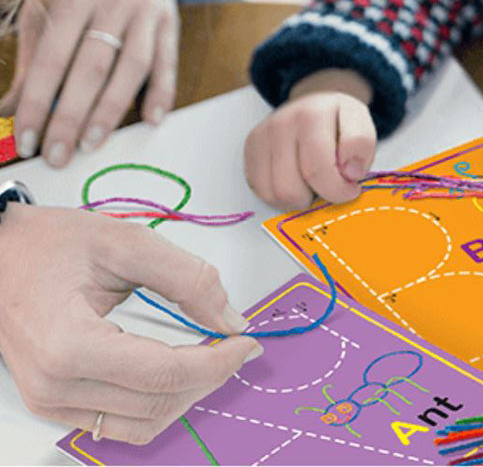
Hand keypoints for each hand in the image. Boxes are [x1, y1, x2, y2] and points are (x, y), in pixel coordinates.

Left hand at [0, 0, 178, 166]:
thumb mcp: (44, 7)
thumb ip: (30, 59)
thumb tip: (9, 110)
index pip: (53, 55)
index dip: (39, 100)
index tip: (27, 137)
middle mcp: (115, 0)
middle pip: (93, 66)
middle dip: (73, 115)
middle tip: (59, 154)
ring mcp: (148, 12)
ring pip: (132, 67)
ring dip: (112, 110)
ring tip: (92, 144)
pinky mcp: (171, 23)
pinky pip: (167, 62)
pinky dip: (161, 93)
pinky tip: (151, 120)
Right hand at [0, 203, 260, 444]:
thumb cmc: (51, 242)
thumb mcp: (128, 243)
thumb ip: (188, 279)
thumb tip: (231, 319)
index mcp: (69, 345)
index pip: (164, 375)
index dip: (217, 362)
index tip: (247, 341)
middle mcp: (54, 386)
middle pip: (157, 404)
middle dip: (210, 377)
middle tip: (237, 343)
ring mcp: (49, 401)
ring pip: (141, 425)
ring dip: (187, 395)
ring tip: (212, 356)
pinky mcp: (53, 402)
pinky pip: (117, 423)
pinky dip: (158, 402)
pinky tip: (179, 369)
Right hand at [244, 68, 375, 209]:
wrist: (314, 104)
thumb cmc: (338, 121)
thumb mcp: (361, 124)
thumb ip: (361, 145)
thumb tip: (349, 173)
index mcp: (312, 115)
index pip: (318, 169)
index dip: (339, 190)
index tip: (351, 187)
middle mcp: (281, 123)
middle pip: (292, 188)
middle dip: (317, 197)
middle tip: (332, 187)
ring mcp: (262, 136)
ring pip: (276, 194)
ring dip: (300, 200)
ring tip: (315, 184)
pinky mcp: (251, 149)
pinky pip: (262, 192)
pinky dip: (282, 198)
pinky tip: (298, 183)